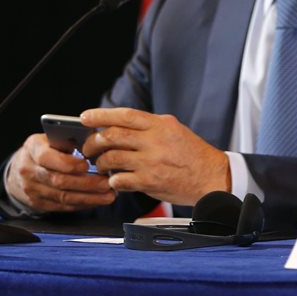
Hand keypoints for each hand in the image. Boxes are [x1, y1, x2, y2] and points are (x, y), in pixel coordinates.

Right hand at [5, 133, 115, 211]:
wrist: (21, 167)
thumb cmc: (46, 148)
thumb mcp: (53, 137)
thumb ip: (71, 138)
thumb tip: (97, 139)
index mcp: (33, 148)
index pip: (47, 157)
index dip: (68, 163)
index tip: (87, 165)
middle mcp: (28, 169)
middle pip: (58, 180)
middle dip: (86, 183)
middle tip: (107, 183)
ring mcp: (31, 188)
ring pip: (62, 197)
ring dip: (88, 197)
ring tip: (108, 195)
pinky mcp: (37, 203)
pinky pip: (61, 206)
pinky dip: (81, 204)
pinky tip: (96, 201)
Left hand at [80, 108, 230, 205]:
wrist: (211, 176)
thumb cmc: (192, 154)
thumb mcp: (174, 130)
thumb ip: (150, 127)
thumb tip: (120, 125)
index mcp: (162, 125)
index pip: (126, 115)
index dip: (101, 115)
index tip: (85, 117)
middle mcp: (156, 141)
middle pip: (112, 136)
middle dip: (93, 142)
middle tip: (89, 147)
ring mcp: (152, 162)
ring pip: (111, 158)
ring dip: (101, 163)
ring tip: (102, 165)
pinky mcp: (149, 182)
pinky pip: (119, 180)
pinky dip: (112, 181)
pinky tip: (116, 180)